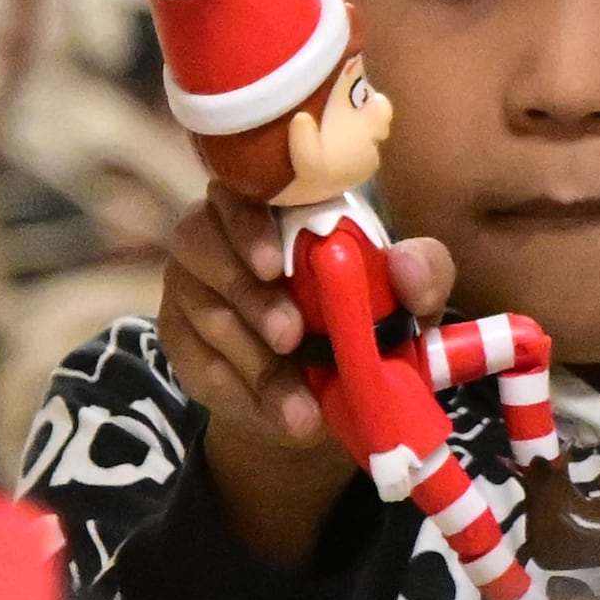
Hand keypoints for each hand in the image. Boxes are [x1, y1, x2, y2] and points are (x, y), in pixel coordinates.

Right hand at [158, 187, 453, 566]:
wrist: (324, 392)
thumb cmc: (366, 319)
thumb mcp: (409, 301)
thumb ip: (423, 272)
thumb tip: (406, 267)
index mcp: (277, 205)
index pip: (243, 185)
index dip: (250, 222)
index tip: (276, 264)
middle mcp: (219, 232)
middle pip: (200, 240)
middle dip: (249, 295)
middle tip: (291, 337)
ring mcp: (190, 282)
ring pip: (202, 311)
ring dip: (254, 361)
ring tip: (303, 403)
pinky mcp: (176, 335)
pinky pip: (194, 360)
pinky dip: (240, 392)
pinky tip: (278, 414)